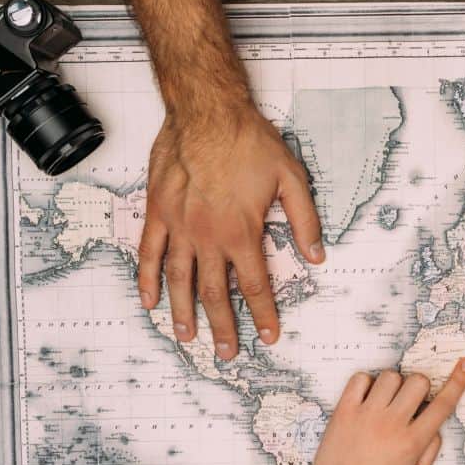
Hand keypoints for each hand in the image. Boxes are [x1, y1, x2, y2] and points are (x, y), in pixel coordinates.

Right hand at [138, 101, 323, 359]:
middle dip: (223, 328)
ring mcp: (179, 226)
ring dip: (183, 313)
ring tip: (188, 338)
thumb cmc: (249, 141)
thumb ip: (305, 221)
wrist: (206, 110)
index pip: (255, 287)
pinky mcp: (158, 212)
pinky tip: (149, 301)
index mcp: (241, 232)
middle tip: (227, 353)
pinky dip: (147, 279)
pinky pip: (149, 253)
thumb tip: (317, 256)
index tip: (269, 337)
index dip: (264, 316)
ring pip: (180, 281)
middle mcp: (208, 236)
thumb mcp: (291, 179)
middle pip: (215, 294)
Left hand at [300, 358, 464, 464]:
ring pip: (391, 376)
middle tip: (411, 402)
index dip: (458, 381)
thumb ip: (431, 452)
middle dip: (420, 387)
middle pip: (418, 381)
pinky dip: (366, 383)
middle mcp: (390, 425)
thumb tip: (437, 427)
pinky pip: (360, 378)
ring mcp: (366, 415)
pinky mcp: (344, 411)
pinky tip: (367, 400)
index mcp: (411, 442)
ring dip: (394, 385)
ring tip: (386, 404)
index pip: (442, 404)